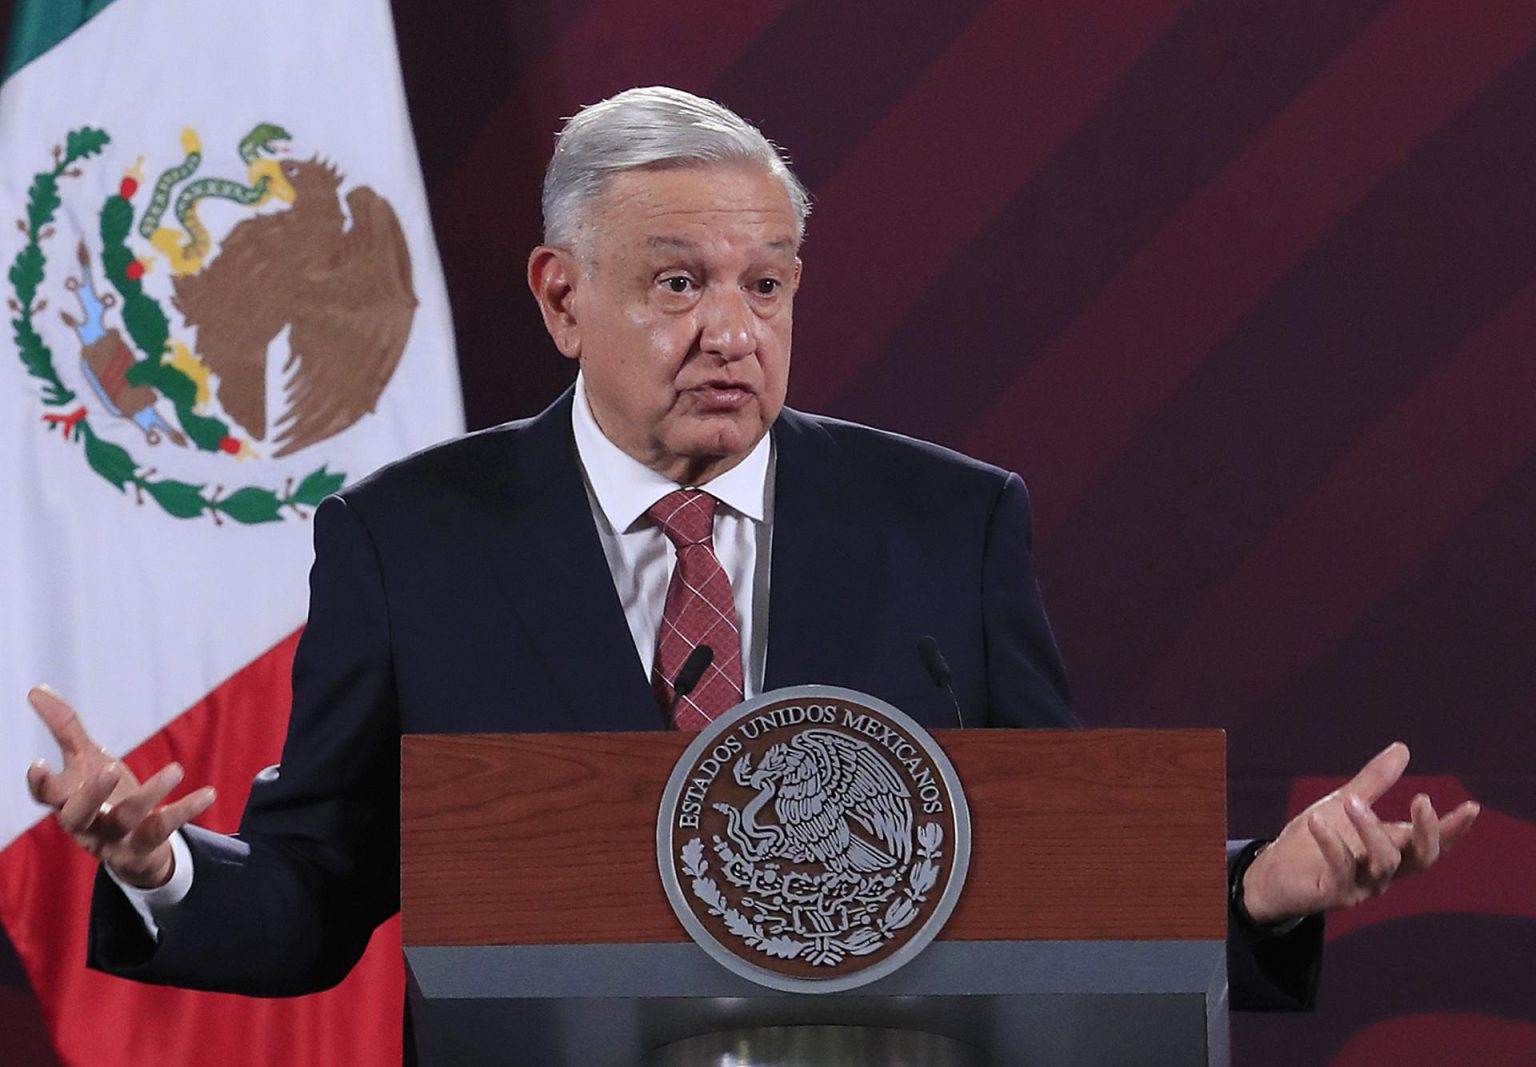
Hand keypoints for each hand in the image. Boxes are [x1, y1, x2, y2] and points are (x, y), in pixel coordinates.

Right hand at [24, 685, 215, 888]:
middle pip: (78, 815)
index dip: (40, 783)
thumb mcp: (85, 759)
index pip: (45, 796)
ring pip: (126, 820)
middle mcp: (85, 824)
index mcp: (67, 800)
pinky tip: (209, 793)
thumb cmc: (102, 795)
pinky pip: (164, 830)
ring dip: (150, 794)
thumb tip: (35, 689)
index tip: (38, 763)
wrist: (131, 846)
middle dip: (92, 794)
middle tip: (110, 769)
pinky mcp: (143, 849)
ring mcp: (113, 840)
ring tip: (176, 769)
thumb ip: (65, 728)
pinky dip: (186, 810)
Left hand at [1241, 741, 1478, 923]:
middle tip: (1421, 799)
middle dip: (1427, 830)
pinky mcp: (1336, 893)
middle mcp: (1385, 870)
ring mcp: (1364, 885)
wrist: (1272, 872)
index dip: (1453, 827)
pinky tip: (1315, 820)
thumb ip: (1374, 781)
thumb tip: (1402, 748)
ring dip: (1371, 829)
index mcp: (1392, 848)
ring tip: (1351, 800)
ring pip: (1385, 861)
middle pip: (1422, 857)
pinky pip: (1341, 869)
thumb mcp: (1343, 804)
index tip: (1472, 806)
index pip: (1432, 841)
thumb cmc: (1313, 841)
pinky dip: (1331, 843)